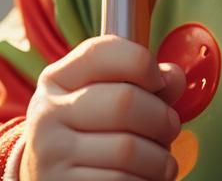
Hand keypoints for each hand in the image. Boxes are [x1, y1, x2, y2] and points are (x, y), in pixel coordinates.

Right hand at [20, 35, 186, 180]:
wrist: (53, 180)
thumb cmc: (90, 132)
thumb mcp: (105, 97)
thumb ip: (144, 81)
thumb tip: (173, 77)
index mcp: (58, 79)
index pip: (100, 52)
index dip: (141, 62)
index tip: (159, 81)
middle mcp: (48, 113)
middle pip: (124, 101)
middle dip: (162, 117)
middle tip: (170, 127)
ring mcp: (52, 154)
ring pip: (128, 149)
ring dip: (159, 158)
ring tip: (161, 160)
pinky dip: (146, 180)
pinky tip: (144, 177)